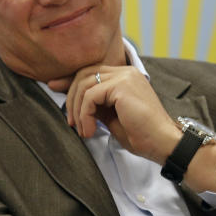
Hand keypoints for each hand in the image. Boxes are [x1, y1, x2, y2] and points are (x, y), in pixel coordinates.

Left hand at [50, 65, 181, 163]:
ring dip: (77, 110)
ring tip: (82, 130)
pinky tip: (90, 130)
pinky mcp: (122, 85)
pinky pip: (90, 96)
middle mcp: (125, 72)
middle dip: (70, 97)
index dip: (69, 80)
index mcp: (124, 77)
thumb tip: (73, 101)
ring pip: (84, 84)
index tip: (53, 87)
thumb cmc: (140, 134)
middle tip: (71, 122)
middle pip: (83, 74)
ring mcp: (125, 76)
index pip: (90, 71)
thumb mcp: (111, 117)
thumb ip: (95, 104)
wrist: (162, 143)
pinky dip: (84, 114)